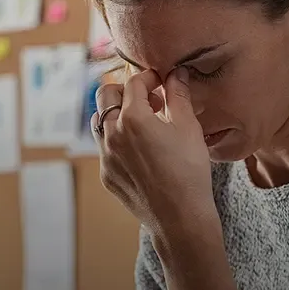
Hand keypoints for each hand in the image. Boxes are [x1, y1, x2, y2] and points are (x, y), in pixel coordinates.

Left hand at [92, 68, 215, 232]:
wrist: (179, 217)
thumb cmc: (189, 171)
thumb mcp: (188, 127)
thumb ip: (179, 95)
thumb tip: (176, 73)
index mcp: (133, 117)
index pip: (134, 82)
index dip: (149, 77)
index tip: (161, 82)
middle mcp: (112, 133)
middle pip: (105, 94)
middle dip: (125, 90)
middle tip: (149, 100)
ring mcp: (105, 156)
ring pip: (99, 121)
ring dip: (116, 114)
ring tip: (142, 124)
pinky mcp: (106, 174)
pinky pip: (105, 148)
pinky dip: (118, 140)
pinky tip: (140, 151)